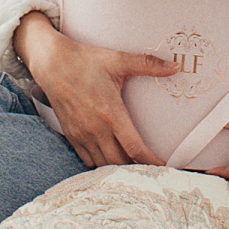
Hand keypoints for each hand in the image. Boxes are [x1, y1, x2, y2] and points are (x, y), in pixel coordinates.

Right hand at [13, 10, 179, 168]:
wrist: (53, 63)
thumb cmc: (86, 61)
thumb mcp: (118, 60)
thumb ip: (148, 64)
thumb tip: (174, 66)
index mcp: (110, 113)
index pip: (134, 148)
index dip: (151, 161)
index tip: (163, 165)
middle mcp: (96, 129)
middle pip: (120, 162)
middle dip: (137, 168)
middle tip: (151, 168)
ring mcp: (82, 134)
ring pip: (103, 165)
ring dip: (119, 168)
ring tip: (133, 167)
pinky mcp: (72, 135)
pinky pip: (87, 160)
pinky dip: (100, 164)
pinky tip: (110, 160)